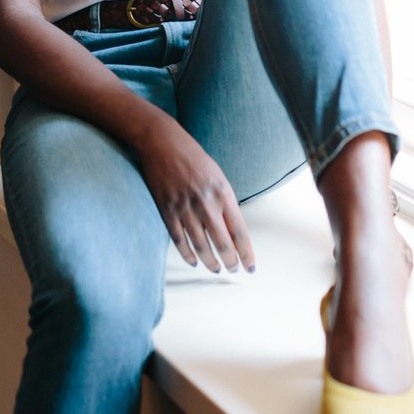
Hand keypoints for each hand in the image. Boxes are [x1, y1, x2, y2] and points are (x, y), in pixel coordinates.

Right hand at [137, 117, 255, 273]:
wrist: (162, 143)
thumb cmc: (193, 158)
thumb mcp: (218, 176)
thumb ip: (225, 201)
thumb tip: (232, 228)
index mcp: (222, 193)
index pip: (239, 231)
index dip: (246, 253)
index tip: (250, 267)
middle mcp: (206, 203)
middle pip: (222, 243)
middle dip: (230, 261)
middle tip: (234, 270)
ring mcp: (185, 208)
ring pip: (201, 246)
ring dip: (210, 262)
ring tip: (216, 269)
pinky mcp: (167, 210)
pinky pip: (179, 240)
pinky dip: (188, 255)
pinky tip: (194, 262)